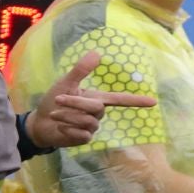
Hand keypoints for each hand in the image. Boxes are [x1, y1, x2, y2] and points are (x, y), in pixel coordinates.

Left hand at [24, 50, 158, 148]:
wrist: (39, 123)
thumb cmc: (52, 102)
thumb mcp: (65, 84)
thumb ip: (80, 70)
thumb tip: (97, 53)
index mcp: (97, 98)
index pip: (120, 99)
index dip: (137, 101)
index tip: (154, 102)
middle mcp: (98, 113)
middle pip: (96, 107)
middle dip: (75, 103)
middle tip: (58, 100)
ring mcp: (92, 127)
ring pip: (87, 121)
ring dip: (67, 116)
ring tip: (55, 115)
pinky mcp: (85, 139)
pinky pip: (81, 134)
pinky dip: (67, 129)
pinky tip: (60, 128)